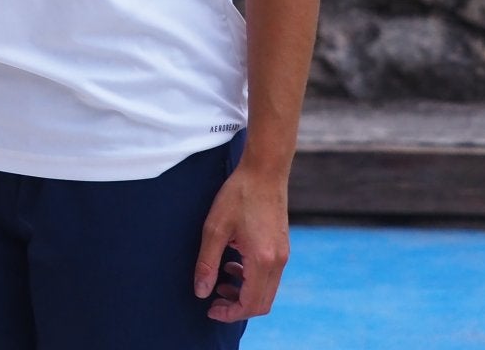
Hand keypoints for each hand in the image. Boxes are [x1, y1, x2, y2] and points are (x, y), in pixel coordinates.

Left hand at [193, 162, 289, 322]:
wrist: (264, 172)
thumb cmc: (238, 195)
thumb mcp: (214, 229)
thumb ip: (207, 263)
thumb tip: (201, 292)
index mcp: (262, 260)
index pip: (250, 304)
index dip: (230, 313)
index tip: (210, 309)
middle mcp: (278, 262)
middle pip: (262, 303)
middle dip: (237, 307)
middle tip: (213, 300)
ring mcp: (283, 255)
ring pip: (266, 291)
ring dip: (244, 293)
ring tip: (220, 281)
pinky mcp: (282, 248)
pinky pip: (269, 276)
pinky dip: (251, 279)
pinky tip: (232, 265)